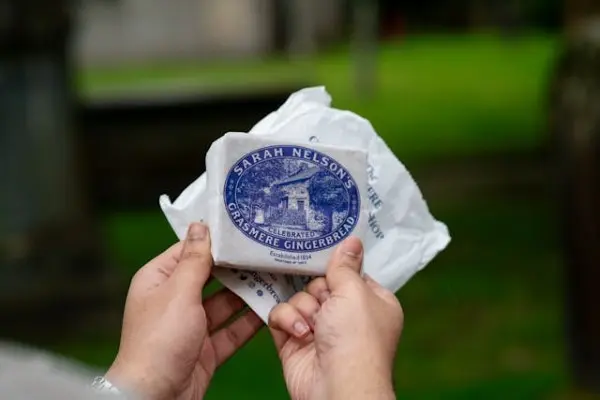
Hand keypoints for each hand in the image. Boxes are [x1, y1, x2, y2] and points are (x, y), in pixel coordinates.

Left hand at [106, 223, 262, 398]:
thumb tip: (200, 226)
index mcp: (159, 280)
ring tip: (276, 277)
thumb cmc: (159, 341)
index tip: (243, 229)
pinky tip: (272, 309)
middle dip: (238, 268)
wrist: (155, 398)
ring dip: (249, 293)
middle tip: (267, 253)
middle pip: (212, 277)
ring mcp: (191, 326)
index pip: (190, 251)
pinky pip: (232, 330)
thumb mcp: (179, 292)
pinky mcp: (206, 349)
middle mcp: (174, 300)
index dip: (216, 240)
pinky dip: (250, 321)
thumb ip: (195, 260)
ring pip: (226, 303)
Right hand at [269, 237, 402, 399]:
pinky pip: (281, 314)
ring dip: (303, 308)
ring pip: (298, 297)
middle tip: (325, 303)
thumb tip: (352, 239)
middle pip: (320, 283)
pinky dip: (288, 321)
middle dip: (318, 291)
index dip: (339, 269)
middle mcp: (346, 315)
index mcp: (372, 302)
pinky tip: (300, 334)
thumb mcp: (355, 291)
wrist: (337, 387)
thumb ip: (345, 265)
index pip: (351, 274)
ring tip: (312, 326)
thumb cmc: (356, 338)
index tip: (326, 257)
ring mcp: (319, 328)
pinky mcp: (294, 340)